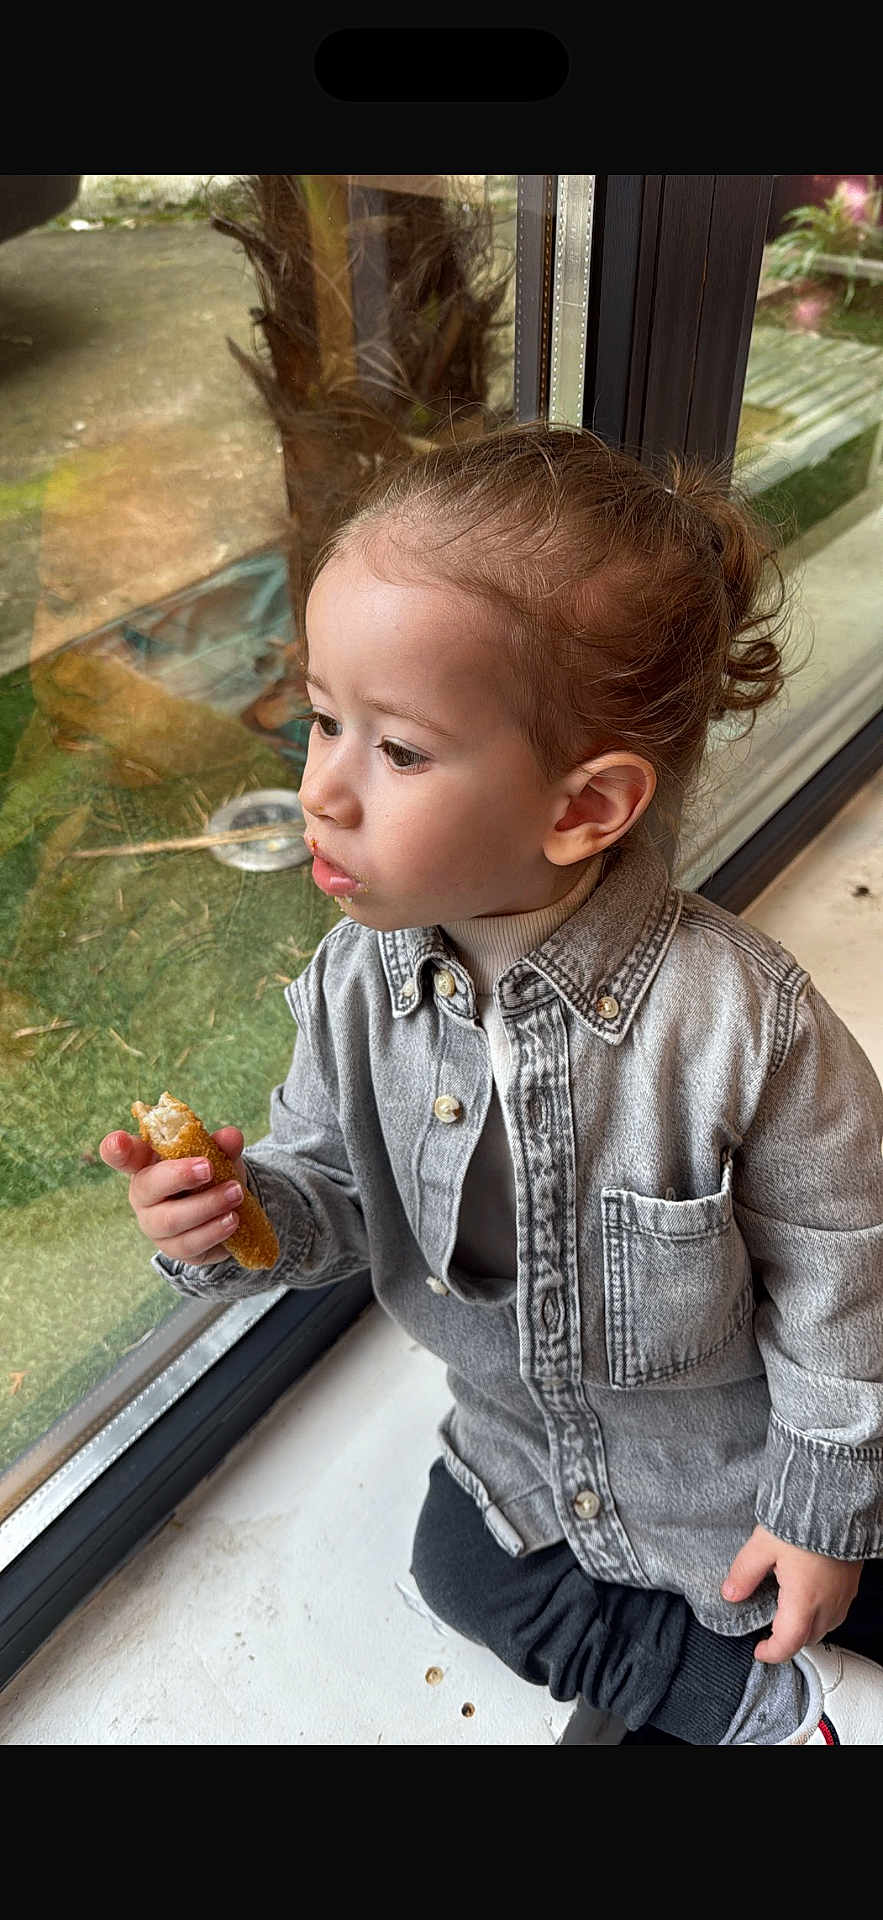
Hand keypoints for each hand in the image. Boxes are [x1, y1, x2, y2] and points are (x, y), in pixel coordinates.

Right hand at [99, 1125, 246, 1264]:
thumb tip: (231, 1137)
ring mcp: (154, 1224)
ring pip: (172, 1219)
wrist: (225, 1214)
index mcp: (147, 1164)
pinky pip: (189, 1243)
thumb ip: (222, 1146)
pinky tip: (231, 1220)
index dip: (117, 1149)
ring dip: (207, 1205)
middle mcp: (144, 1195)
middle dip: (179, 1176)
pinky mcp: (173, 1248)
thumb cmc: (210, 1178)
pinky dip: (213, 1231)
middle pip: (149, 1187)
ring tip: (235, 1194)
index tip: (120, 1141)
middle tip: (209, 1168)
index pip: (124, 1156)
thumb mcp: (218, 1157)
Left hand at [721, 1523, 860, 1662]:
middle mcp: (827, 1604)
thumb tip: (730, 1594)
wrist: (838, 1504)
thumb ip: (745, 1573)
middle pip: (806, 1638)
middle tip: (768, 1627)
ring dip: (805, 1627)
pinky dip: (819, 1613)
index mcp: (803, 1600)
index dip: (771, 1653)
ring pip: (824, 1627)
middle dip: (787, 1639)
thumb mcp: (763, 1545)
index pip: (788, 1643)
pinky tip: (807, 1595)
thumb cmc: (804, 1521)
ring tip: (786, 1611)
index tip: (759, 1650)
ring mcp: (842, 1596)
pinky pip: (835, 1612)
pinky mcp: (850, 1585)